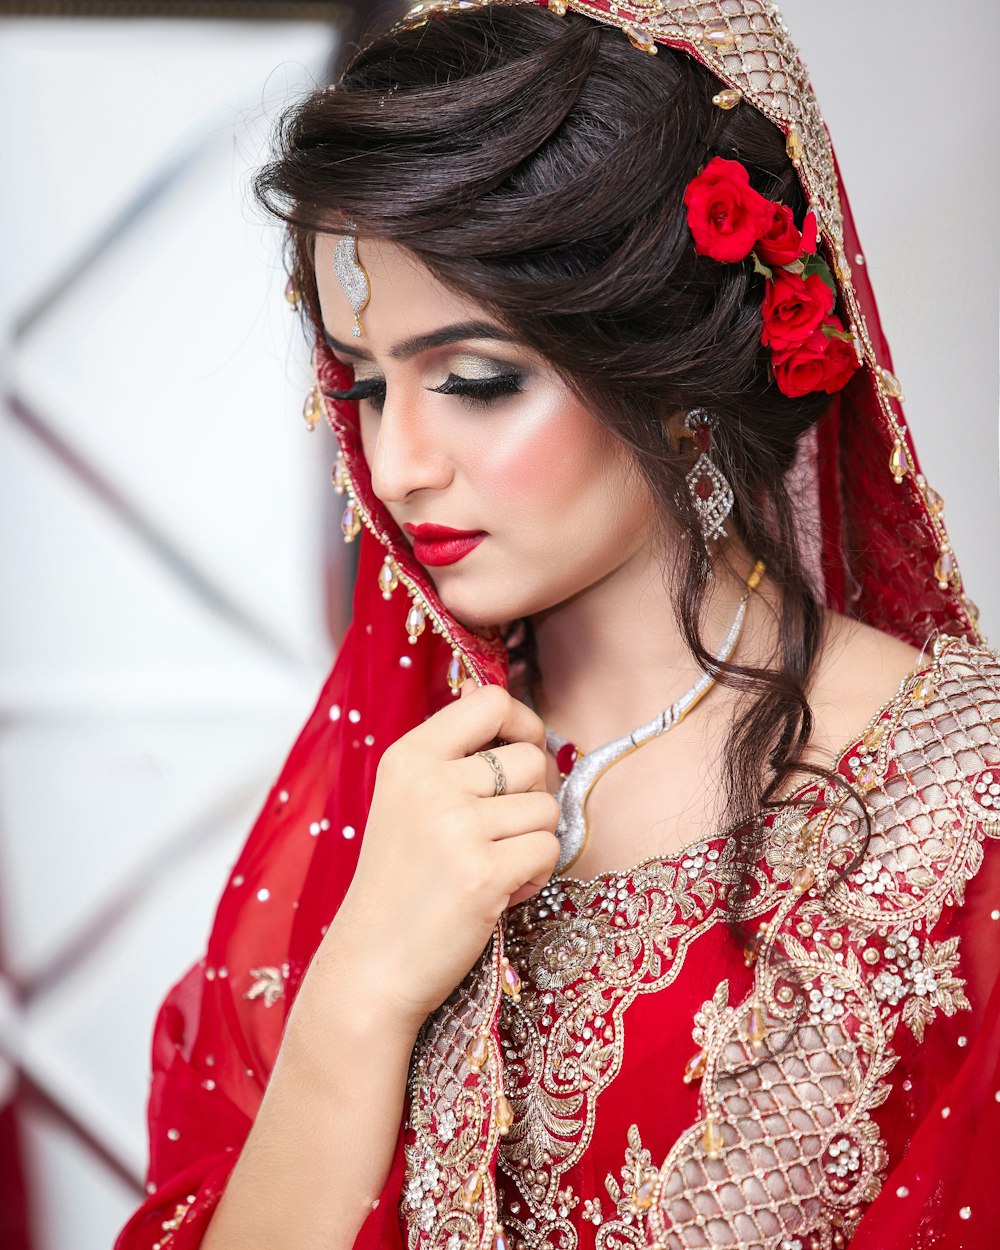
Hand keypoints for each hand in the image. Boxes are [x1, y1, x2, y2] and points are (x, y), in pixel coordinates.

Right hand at [321, 683, 560, 1036]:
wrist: (371, 967)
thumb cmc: (400, 884)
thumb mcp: (408, 802)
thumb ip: (455, 759)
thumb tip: (513, 715)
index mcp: (409, 757)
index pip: (489, 701)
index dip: (522, 723)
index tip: (519, 754)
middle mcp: (430, 782)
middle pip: (531, 758)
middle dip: (531, 798)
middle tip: (497, 835)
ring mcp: (457, 827)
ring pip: (547, 808)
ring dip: (532, 843)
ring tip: (489, 868)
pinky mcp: (485, 872)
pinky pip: (549, 850)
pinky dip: (535, 876)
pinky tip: (498, 893)